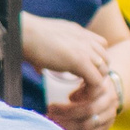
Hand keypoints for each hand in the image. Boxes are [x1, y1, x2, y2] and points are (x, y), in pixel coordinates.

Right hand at [20, 13, 120, 129]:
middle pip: (105, 59)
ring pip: (104, 71)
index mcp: (78, 32)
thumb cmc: (26, 38)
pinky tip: (75, 97)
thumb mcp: (44, 43)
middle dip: (96, 75)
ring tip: (77, 94)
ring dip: (93, 85)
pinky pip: (97, 82)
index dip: (93, 62)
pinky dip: (89, 92)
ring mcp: (86, 49)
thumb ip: (48, 53)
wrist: (24, 33)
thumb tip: (39, 68)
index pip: (100, 46)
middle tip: (79, 87)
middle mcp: (86, 39)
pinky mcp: (81, 61)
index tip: (79, 75)